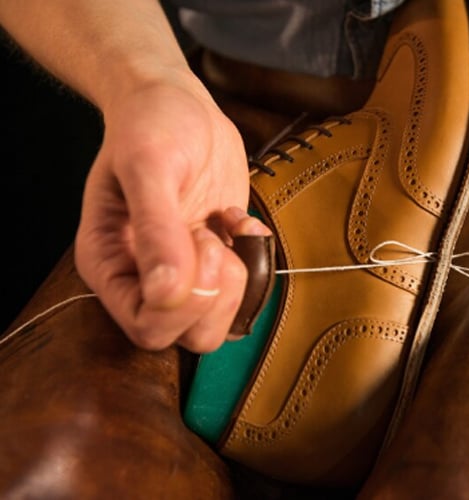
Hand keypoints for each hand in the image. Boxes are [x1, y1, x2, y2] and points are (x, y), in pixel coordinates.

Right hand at [75, 76, 268, 352]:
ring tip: (222, 229)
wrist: (176, 103)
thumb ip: (156, 229)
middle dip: (214, 292)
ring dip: (237, 278)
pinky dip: (254, 256)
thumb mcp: (149, 167)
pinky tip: (236, 220)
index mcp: (111, 266)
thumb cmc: (151, 125)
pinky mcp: (217, 257)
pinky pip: (247, 287)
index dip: (185, 303)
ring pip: (221, 321)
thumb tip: (166, 291)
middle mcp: (144, 278)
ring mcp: (184, 271)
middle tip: (210, 236)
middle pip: (190, 337)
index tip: (195, 241)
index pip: (149, 330)